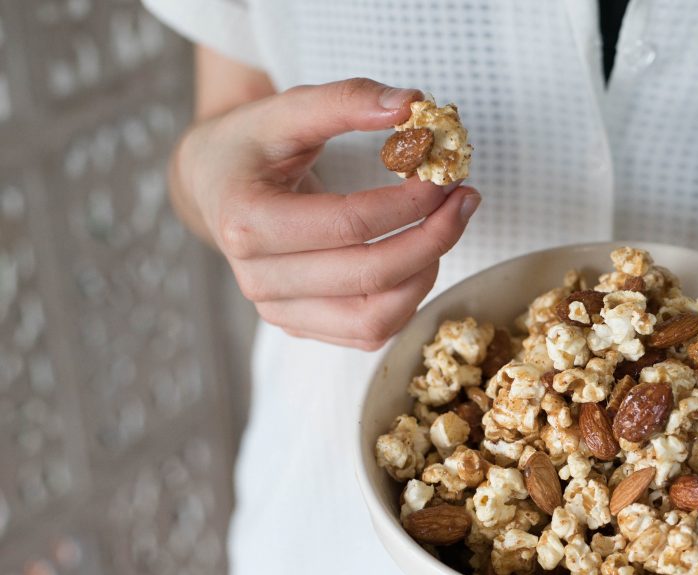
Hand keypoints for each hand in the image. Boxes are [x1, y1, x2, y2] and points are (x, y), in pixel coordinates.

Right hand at [174, 78, 479, 348]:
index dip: (409, 204)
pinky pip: (370, 332)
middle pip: (370, 275)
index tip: (445, 176)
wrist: (215, 185)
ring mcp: (279, 312)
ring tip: (446, 228)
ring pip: (376, 319)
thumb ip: (345, 100)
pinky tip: (421, 258)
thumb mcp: (286, 109)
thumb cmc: (251, 145)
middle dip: (433, 238)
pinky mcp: (300, 328)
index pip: (349, 224)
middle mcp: (258, 279)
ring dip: (426, 273)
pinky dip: (408, 299)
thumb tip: (412, 104)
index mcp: (247, 222)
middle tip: (465, 200)